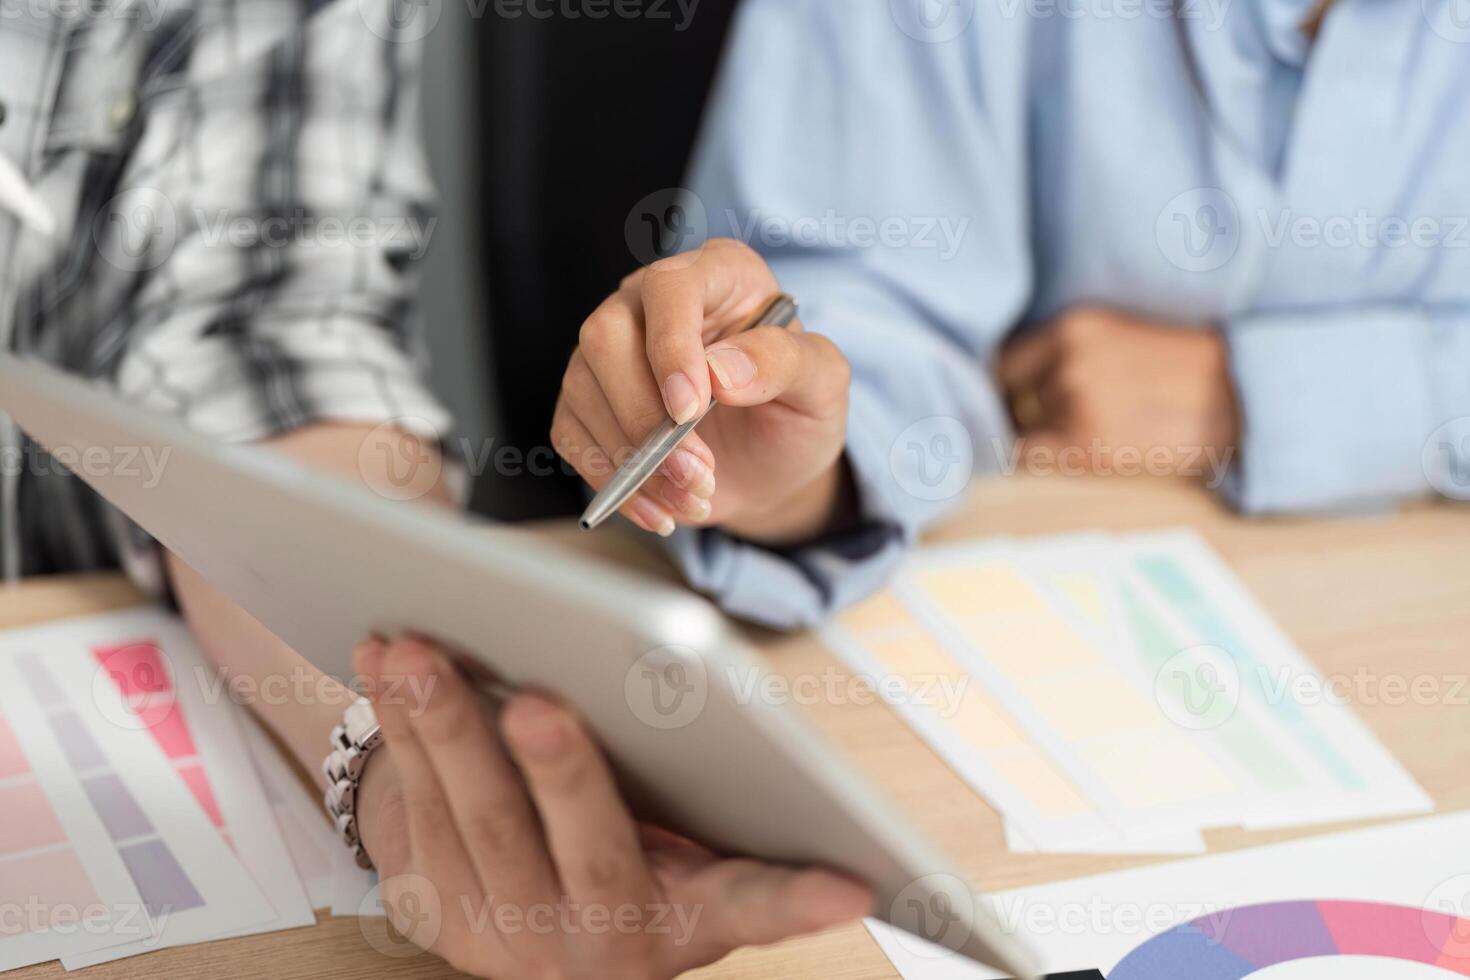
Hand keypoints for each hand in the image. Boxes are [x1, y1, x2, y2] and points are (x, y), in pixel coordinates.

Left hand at [352, 636, 871, 978]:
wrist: (536, 930)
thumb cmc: (637, 855)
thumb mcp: (690, 843)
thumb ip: (699, 789)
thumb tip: (701, 687)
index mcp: (686, 918)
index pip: (756, 907)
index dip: (801, 899)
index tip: (851, 883)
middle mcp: (602, 941)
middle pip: (582, 849)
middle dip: (557, 773)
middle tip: (537, 703)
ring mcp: (510, 933)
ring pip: (475, 825)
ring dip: (444, 732)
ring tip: (419, 651)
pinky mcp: (436, 911)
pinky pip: (413, 813)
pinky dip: (399, 730)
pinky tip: (385, 663)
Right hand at [552, 239, 852, 545]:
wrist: (770, 466)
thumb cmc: (796, 410)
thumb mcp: (822, 385)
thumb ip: (785, 363)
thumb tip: (721, 372)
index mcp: (717, 275)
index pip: (670, 287)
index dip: (670, 346)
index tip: (689, 410)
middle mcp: (651, 302)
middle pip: (606, 336)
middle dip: (646, 418)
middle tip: (696, 472)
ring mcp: (612, 351)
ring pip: (582, 389)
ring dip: (634, 461)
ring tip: (693, 496)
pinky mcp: (589, 401)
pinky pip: (571, 434)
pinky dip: (613, 483)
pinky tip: (659, 507)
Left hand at [997, 306, 1238, 476]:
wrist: (1244, 402)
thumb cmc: (1181, 375)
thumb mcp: (1117, 337)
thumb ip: (1062, 352)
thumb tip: (1003, 386)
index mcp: (1072, 324)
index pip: (1003, 360)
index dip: (1006, 386)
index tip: (1015, 402)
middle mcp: (1065, 358)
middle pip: (1005, 396)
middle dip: (1017, 413)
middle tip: (1053, 426)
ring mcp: (1073, 401)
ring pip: (1016, 428)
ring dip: (1035, 438)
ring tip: (1086, 437)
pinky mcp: (1085, 444)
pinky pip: (1025, 459)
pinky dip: (1031, 461)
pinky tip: (1065, 458)